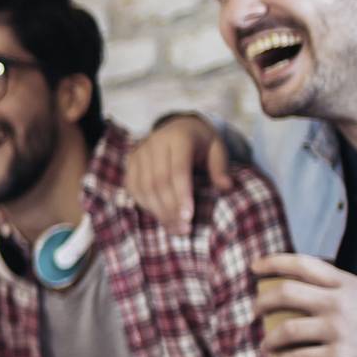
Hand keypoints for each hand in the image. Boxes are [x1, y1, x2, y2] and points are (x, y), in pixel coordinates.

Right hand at [130, 114, 231, 233]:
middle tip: (184, 229)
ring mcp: (139, 152)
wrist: (178, 126)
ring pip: (144, 187)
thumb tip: (226, 188)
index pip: (177, 171)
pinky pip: (134, 188)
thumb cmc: (201, 143)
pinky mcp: (131, 161)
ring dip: (158, 211)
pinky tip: (160, 217)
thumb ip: (220, 168)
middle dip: (170, 209)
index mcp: (178, 138)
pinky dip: (145, 205)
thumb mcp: (217, 149)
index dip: (181, 195)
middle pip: (158, 182)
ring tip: (174, 228)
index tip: (189, 217)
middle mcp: (155, 143)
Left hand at [256, 254, 356, 356]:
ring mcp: (338, 329)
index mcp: (344, 283)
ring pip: (287, 329)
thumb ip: (331, 287)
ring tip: (265, 344)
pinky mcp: (340, 356)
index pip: (301, 263)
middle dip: (260, 302)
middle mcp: (338, 302)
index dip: (272, 262)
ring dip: (269, 339)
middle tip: (253, 311)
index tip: (254, 267)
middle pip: (285, 293)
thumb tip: (292, 287)